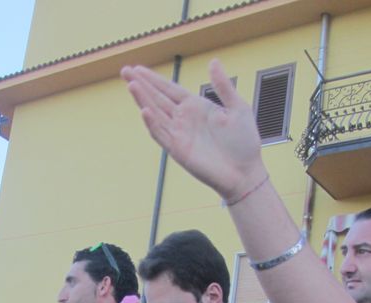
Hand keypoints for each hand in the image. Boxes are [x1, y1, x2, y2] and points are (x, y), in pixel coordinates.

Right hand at [122, 60, 264, 201]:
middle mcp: (184, 119)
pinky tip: (144, 110)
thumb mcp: (238, 108)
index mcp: (196, 107)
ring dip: (143, 99)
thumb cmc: (244, 143)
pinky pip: (162, 135)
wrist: (245, 172)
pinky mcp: (179, 150)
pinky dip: (153, 123)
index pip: (169, 89)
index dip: (154, 79)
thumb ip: (223, 87)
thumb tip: (213, 62)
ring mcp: (179, 134)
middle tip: (124, 69)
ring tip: (131, 84)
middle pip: (157, 98)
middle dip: (141, 84)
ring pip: (156, 113)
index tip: (138, 68)